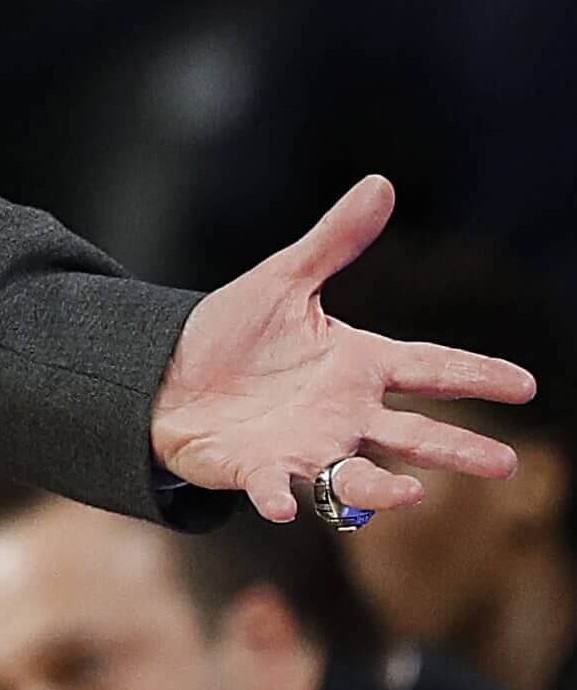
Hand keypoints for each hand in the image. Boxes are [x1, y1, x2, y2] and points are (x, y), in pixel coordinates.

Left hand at [150, 174, 538, 521]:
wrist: (163, 373)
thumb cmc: (231, 333)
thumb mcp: (283, 279)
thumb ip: (334, 239)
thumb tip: (381, 184)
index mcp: (357, 366)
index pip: (429, 367)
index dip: (476, 375)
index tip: (526, 385)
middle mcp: (342, 414)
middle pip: (410, 434)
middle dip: (455, 449)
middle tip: (504, 465)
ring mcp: (303, 447)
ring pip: (354, 475)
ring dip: (381, 488)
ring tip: (413, 493)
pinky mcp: (255, 469)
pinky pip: (271, 486)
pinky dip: (278, 496)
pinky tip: (281, 505)